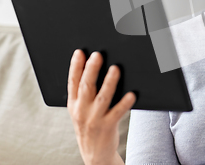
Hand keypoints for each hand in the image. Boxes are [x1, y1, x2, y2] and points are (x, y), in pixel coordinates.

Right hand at [67, 49, 135, 164]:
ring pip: (102, 97)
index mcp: (74, 104)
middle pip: (86, 87)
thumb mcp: (80, 109)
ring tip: (115, 69)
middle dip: (91, 70)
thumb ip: (83, 92)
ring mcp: (94, 119)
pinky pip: (118, 112)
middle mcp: (82, 111)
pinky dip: (125, 103)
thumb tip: (91, 66)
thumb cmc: (90, 125)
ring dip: (109, 82)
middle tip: (98, 55)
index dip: (75, 66)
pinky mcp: (107, 127)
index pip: (73, 82)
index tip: (80, 52)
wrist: (94, 153)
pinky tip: (132, 94)